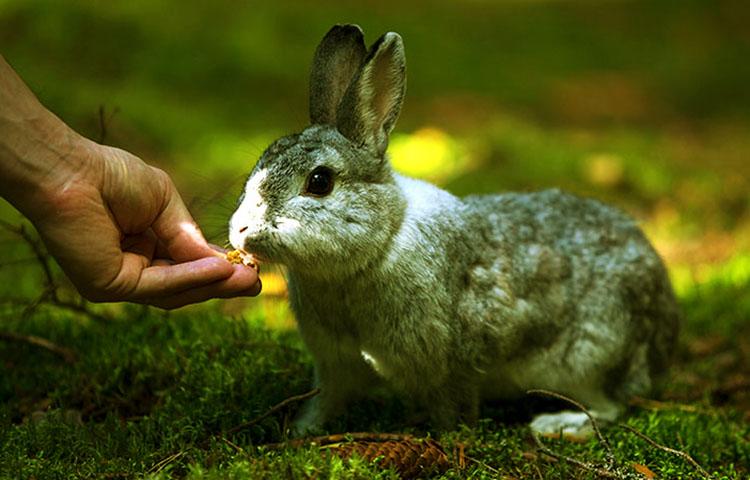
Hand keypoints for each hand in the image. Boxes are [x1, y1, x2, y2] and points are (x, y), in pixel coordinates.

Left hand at [28, 137, 260, 308]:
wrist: (72, 170)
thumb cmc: (112, 176)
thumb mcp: (166, 203)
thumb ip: (189, 235)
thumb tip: (221, 261)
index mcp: (144, 247)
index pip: (187, 266)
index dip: (218, 269)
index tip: (250, 268)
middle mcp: (133, 268)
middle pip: (185, 286)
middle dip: (222, 284)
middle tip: (256, 281)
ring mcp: (120, 281)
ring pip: (175, 292)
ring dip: (214, 285)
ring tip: (247, 278)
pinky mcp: (109, 286)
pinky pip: (159, 285)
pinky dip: (191, 277)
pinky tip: (220, 269)